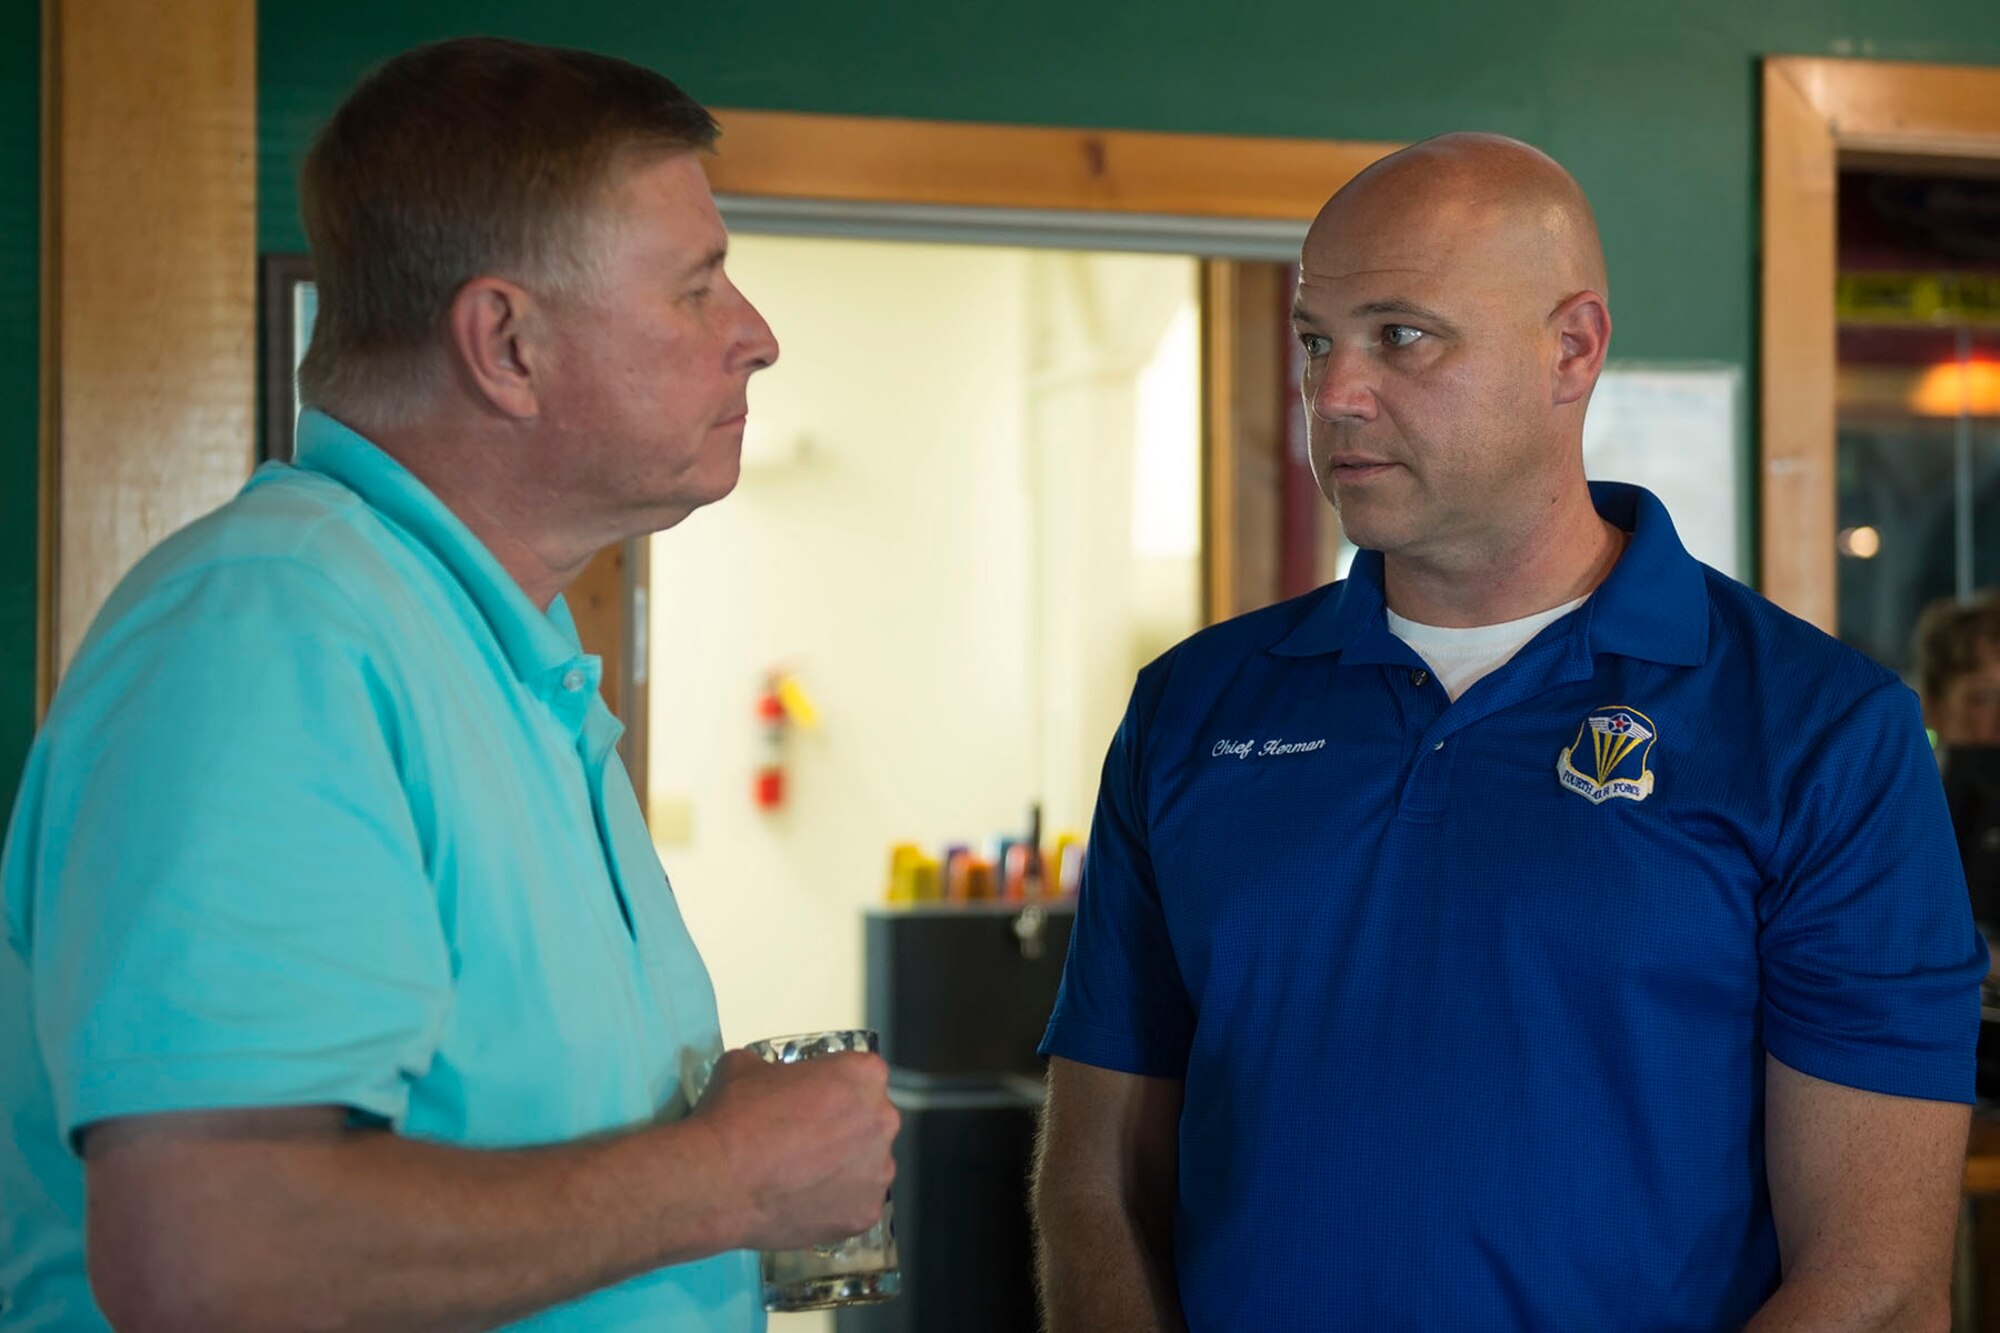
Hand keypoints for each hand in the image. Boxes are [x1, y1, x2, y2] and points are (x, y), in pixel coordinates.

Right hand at [692, 1048, 899, 1250]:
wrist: (719, 1181)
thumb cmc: (736, 1115)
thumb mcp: (746, 1065)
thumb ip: (774, 1069)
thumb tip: (767, 1078)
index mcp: (863, 1076)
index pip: (860, 1076)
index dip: (832, 1087)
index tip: (809, 1101)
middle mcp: (883, 1121)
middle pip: (870, 1121)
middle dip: (843, 1128)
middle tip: (804, 1141)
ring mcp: (878, 1173)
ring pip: (866, 1166)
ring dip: (842, 1168)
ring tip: (800, 1177)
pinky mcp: (865, 1215)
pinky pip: (854, 1205)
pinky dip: (833, 1205)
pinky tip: (802, 1203)